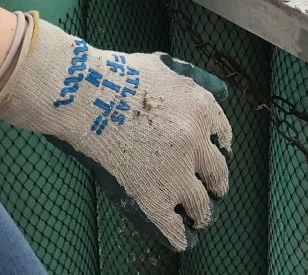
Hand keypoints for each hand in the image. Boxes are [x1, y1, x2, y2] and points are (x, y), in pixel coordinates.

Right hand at [0, 16, 230, 252]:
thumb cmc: (116, 75)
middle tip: (214, 190)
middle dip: (217, 184)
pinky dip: (179, 236)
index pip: (222, 134)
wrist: (85, 96)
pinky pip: (173, 226)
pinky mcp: (152, 196)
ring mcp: (176, 171)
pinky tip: (181, 240)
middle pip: (218, 172)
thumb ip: (185, 82)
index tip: (218, 155)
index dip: (219, 148)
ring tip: (200, 218)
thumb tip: (198, 88)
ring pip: (201, 203)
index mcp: (201, 107)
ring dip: (202, 213)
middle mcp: (196, 140)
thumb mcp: (164, 68)